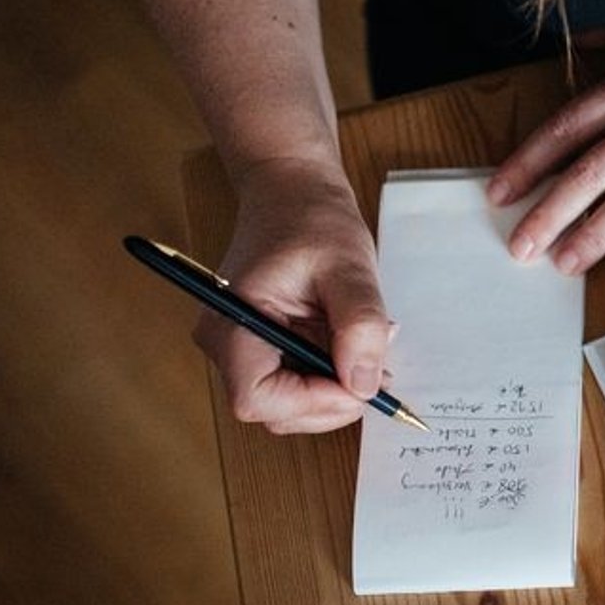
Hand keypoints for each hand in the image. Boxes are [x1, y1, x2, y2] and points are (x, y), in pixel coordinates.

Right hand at [198, 158, 393, 433]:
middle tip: (377, 363)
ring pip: (293, 405)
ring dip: (337, 389)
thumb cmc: (311, 220)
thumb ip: (359, 325)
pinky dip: (333, 377)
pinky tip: (351, 345)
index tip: (359, 381)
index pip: (257, 398)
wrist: (292, 193)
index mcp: (232, 323)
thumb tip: (364, 384)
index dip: (312, 402)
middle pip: (278, 411)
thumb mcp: (349, 267)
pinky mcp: (264, 350)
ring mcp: (243, 350)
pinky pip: (299, 385)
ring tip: (366, 345)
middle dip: (333, 399)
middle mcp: (227, 344)